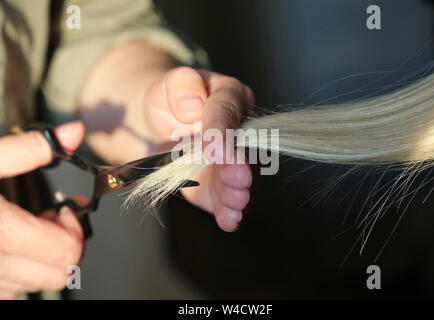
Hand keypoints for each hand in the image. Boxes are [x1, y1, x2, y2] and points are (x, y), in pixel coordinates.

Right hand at [0, 122, 85, 298]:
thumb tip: (73, 133)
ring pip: (39, 283)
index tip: (63, 208)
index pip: (65, 251)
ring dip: (45, 257)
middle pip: (60, 273)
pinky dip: (21, 271)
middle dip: (66, 242)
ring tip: (28, 228)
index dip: (73, 227)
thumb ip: (28, 148)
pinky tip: (10, 246)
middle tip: (52, 217)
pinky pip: (12, 290)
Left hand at [145, 67, 254, 231]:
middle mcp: (239, 132)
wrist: (160, 126)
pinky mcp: (219, 185)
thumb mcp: (168, 83)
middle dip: (240, 167)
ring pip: (240, 180)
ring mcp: (231, 161)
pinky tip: (229, 220)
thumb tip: (194, 104)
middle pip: (244, 151)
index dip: (223, 132)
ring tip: (236, 205)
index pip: (228, 111)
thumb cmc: (169, 101)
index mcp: (229, 97)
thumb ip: (182, 85)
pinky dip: (228, 212)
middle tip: (239, 179)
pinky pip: (226, 199)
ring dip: (238, 193)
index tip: (216, 151)